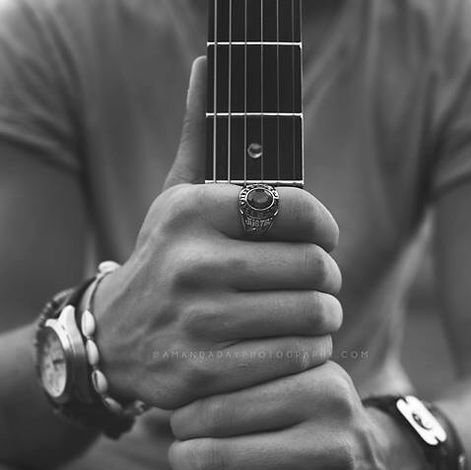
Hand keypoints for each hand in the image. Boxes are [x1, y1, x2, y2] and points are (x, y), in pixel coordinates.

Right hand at [92, 57, 340, 409]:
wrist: (112, 338)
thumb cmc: (163, 262)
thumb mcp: (172, 200)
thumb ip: (198, 139)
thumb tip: (205, 67)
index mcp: (192, 212)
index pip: (296, 210)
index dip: (325, 227)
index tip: (324, 239)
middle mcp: (192, 264)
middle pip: (312, 268)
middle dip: (329, 278)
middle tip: (323, 285)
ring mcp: (197, 322)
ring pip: (309, 316)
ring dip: (325, 318)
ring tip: (316, 316)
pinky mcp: (204, 372)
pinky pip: (290, 359)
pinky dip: (308, 353)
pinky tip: (299, 346)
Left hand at [168, 362, 430, 469]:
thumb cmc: (323, 420)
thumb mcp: (304, 377)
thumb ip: (251, 374)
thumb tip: (175, 396)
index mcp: (322, 394)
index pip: (218, 408)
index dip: (185, 419)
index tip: (182, 422)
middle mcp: (330, 447)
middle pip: (213, 458)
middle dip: (179, 457)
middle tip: (178, 454)